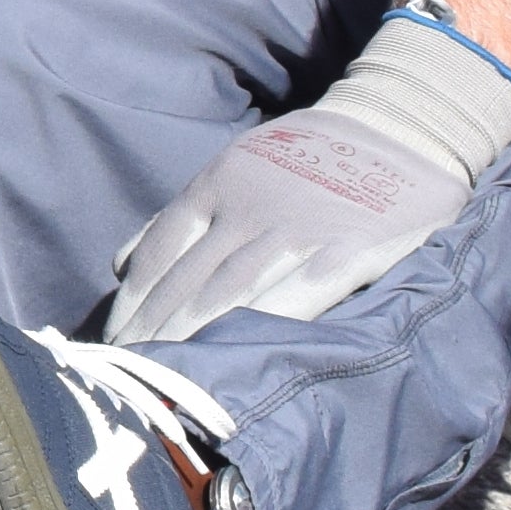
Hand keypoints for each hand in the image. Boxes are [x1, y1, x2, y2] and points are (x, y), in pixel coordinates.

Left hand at [109, 17, 510, 342]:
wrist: (400, 126)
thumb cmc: (310, 156)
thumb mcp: (236, 165)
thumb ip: (182, 218)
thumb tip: (120, 264)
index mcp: (218, 183)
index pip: (159, 252)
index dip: (132, 304)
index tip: (110, 344)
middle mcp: (249, 208)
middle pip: (186, 282)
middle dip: (151, 335)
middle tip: (123, 379)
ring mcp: (298, 230)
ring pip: (229, 296)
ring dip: (190, 343)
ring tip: (162, 383)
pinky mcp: (347, 251)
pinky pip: (295, 299)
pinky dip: (259, 333)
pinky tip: (234, 365)